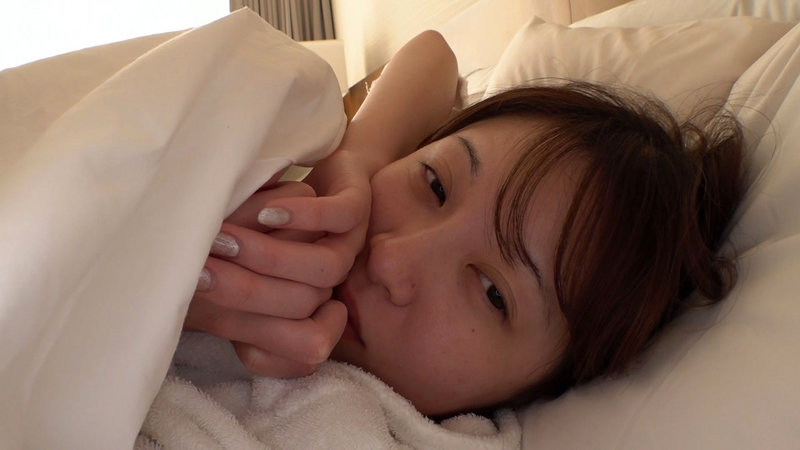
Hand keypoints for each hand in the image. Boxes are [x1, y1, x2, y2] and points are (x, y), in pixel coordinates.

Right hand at [185, 151, 371, 376]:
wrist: (320, 169)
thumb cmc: (256, 222)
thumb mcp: (229, 263)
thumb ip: (221, 293)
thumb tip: (195, 301)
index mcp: (308, 309)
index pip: (299, 348)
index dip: (249, 333)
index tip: (200, 296)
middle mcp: (330, 284)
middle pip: (304, 306)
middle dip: (247, 289)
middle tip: (202, 266)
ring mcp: (346, 245)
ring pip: (327, 270)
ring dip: (273, 257)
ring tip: (227, 238)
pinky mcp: (355, 206)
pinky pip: (337, 218)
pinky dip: (303, 217)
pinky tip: (267, 213)